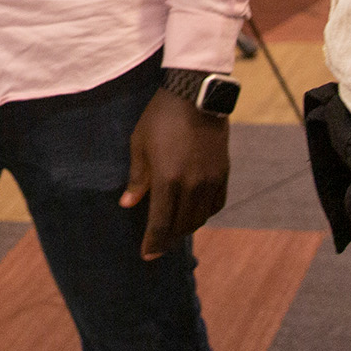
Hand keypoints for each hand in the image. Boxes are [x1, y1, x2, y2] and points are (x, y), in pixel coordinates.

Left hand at [120, 87, 228, 259]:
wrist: (195, 95)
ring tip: (174, 229)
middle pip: (182, 225)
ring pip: (200, 218)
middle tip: (158, 244)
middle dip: (168, 239)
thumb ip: (137, 178)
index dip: (153, 243)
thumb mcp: (139, 145)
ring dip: (186, 227)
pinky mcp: (223, 172)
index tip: (146, 255)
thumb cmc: (160, 118)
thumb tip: (128, 204)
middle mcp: (192, 185)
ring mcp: (211, 180)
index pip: (161, 223)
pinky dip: (205, 213)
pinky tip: (194, 212)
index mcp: (168, 179)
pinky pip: (216, 204)